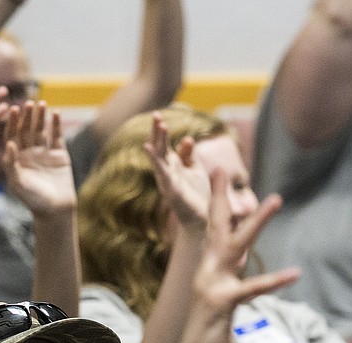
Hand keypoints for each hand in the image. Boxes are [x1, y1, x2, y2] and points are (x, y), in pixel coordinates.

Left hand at [1, 101, 75, 215]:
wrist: (56, 210)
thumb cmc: (33, 200)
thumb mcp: (18, 182)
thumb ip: (11, 163)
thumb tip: (9, 143)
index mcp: (16, 159)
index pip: (12, 136)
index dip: (12, 122)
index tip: (12, 109)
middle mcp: (29, 153)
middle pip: (27, 130)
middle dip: (27, 116)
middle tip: (29, 102)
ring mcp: (45, 152)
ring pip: (41, 130)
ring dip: (41, 117)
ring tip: (42, 103)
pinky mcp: (60, 154)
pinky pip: (57, 136)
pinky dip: (56, 125)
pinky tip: (56, 113)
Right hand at [144, 111, 209, 227]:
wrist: (201, 219)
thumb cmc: (197, 195)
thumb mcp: (195, 170)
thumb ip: (189, 155)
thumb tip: (186, 138)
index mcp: (173, 166)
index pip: (164, 145)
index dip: (162, 132)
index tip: (159, 116)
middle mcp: (167, 172)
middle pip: (160, 148)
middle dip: (157, 132)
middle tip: (156, 114)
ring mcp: (167, 181)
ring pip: (160, 158)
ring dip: (158, 142)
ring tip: (159, 126)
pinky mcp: (171, 190)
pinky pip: (163, 173)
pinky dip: (157, 161)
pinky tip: (150, 149)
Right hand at [179, 169, 300, 342]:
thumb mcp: (222, 306)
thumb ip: (233, 284)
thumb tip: (241, 272)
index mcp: (207, 272)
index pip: (211, 230)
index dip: (215, 201)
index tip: (215, 172)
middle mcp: (206, 274)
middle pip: (215, 227)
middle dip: (218, 196)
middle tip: (220, 165)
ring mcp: (212, 287)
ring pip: (236, 246)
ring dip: (256, 221)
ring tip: (275, 199)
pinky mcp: (222, 305)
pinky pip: (252, 289)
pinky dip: (275, 280)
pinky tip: (295, 272)